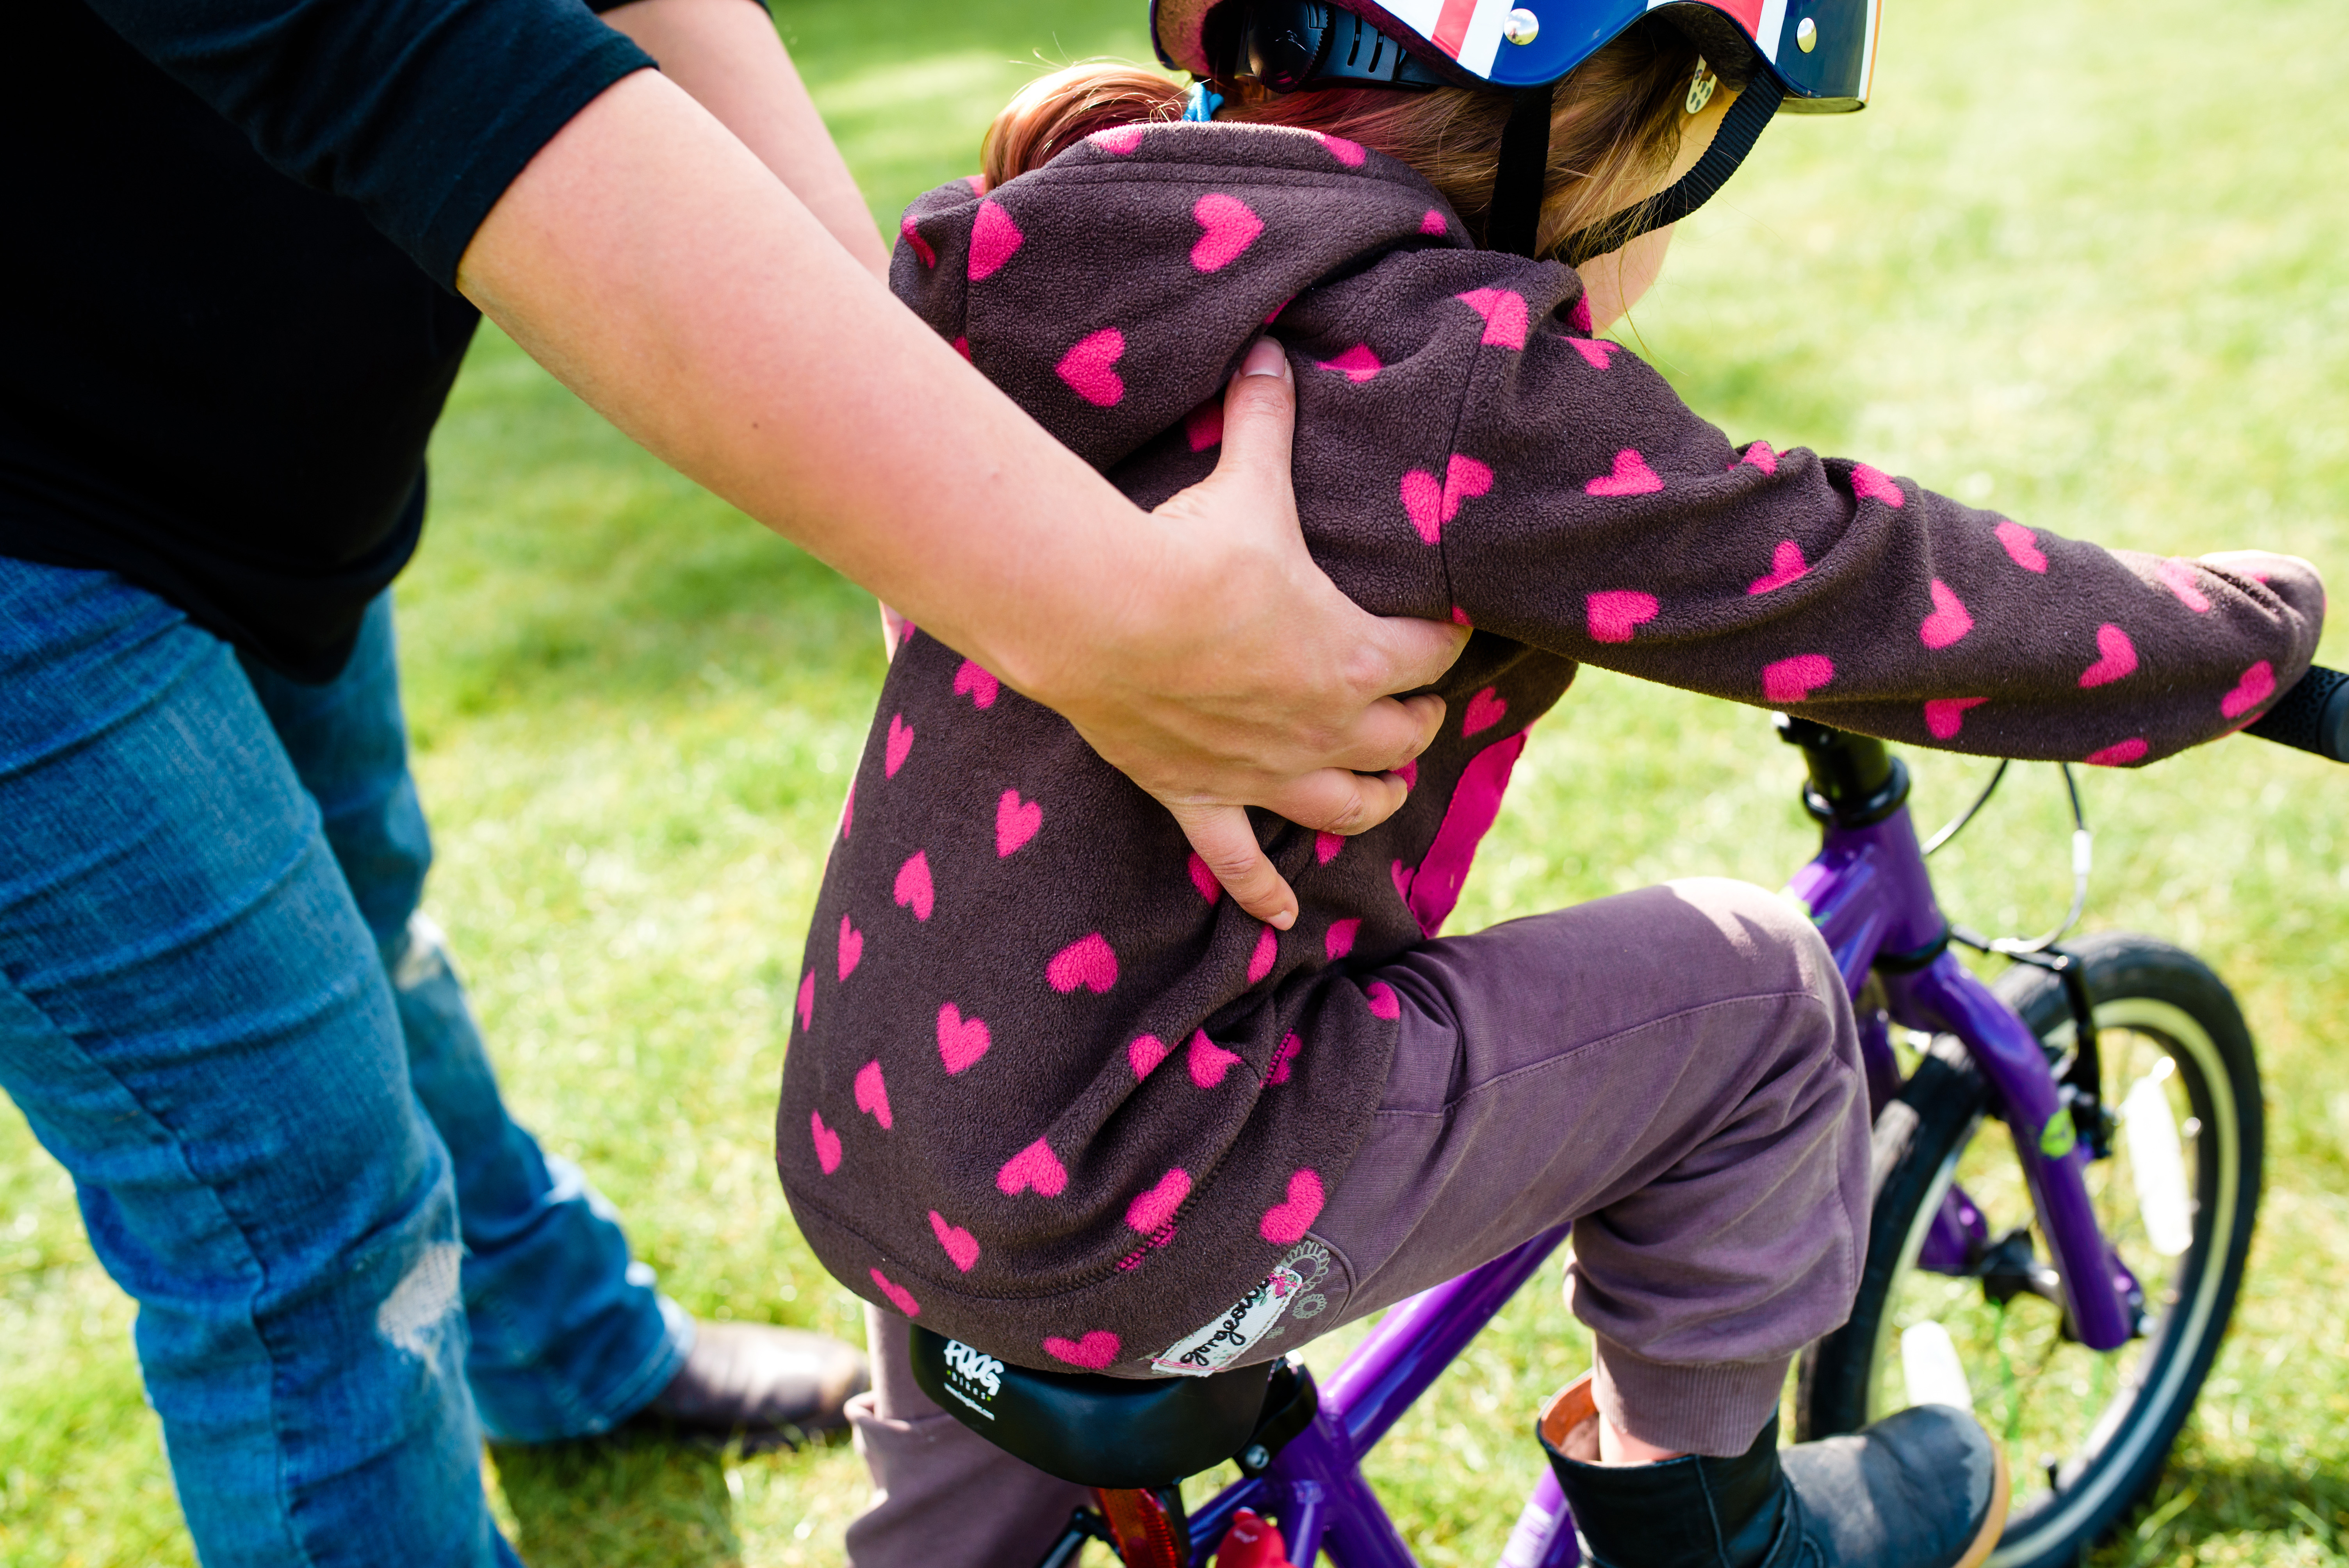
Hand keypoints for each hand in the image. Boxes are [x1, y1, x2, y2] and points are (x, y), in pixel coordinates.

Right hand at [1031, 340, 1468, 926]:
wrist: (1108, 617)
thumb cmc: (1189, 550)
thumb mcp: (1245, 482)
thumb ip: (1267, 420)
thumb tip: (1273, 349)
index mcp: (1359, 654)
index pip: (1432, 651)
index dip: (1443, 636)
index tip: (1447, 626)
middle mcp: (1329, 727)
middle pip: (1404, 735)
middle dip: (1416, 718)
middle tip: (1413, 700)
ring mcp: (1269, 773)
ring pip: (1350, 804)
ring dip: (1372, 795)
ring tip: (1381, 783)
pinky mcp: (1205, 798)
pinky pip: (1243, 862)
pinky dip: (1265, 890)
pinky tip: (1286, 915)